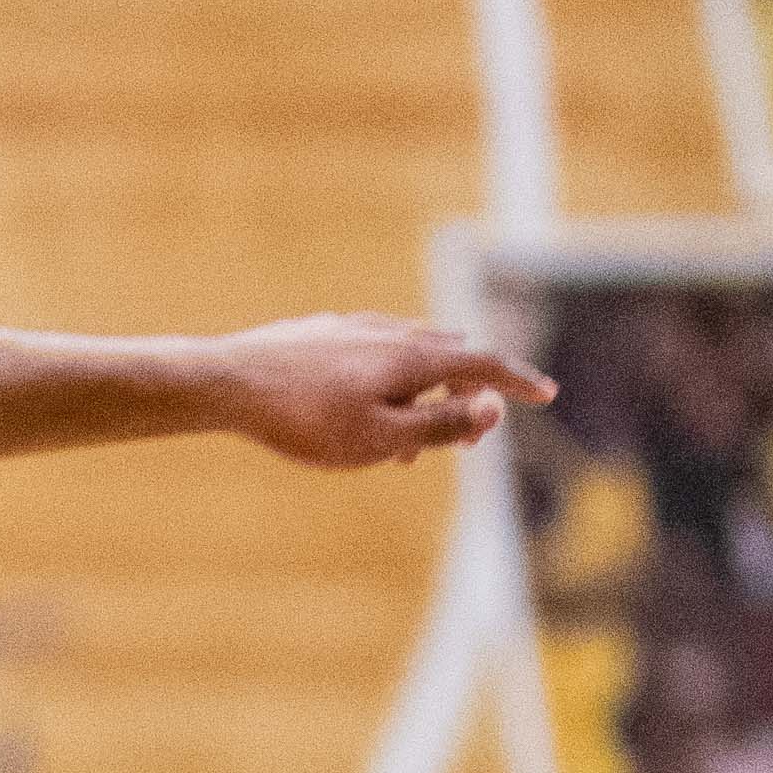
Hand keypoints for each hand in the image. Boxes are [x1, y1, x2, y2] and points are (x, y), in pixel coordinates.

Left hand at [208, 314, 549, 470]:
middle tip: (467, 438)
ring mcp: (354, 328)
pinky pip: (370, 354)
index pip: (484, 366)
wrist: (225, 383)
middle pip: (449, 359)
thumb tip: (494, 407)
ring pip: (407, 357)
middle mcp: (391, 333)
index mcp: (415, 359)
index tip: (547, 394)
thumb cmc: (304, 421)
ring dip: (420, 396)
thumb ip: (441, 425)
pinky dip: (383, 383)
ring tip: (405, 444)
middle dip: (465, 397)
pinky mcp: (320, 332)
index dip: (518, 382)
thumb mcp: (381, 439)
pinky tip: (362, 404)